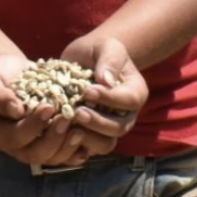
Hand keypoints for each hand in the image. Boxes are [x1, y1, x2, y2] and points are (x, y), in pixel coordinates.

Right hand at [0, 52, 95, 168]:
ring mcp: (34, 146)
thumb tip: (16, 110)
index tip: (48, 106)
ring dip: (68, 146)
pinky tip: (87, 143)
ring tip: (80, 129)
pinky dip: (76, 151)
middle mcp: (16, 146)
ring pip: (53, 158)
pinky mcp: (51, 142)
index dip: (33, 126)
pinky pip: (65, 154)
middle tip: (67, 118)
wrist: (9, 74)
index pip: (16, 137)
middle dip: (53, 139)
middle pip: (36, 155)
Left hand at [56, 32, 147, 164]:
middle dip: (98, 122)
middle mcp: (126, 116)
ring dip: (88, 138)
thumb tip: (106, 81)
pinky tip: (61, 134)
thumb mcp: (107, 46)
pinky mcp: (91, 138)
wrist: (84, 61)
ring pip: (105, 144)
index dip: (109, 99)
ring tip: (69, 123)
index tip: (88, 90)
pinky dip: (74, 146)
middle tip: (77, 112)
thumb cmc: (98, 51)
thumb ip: (110, 60)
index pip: (129, 101)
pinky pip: (86, 150)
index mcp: (135, 93)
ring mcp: (109, 129)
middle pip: (119, 128)